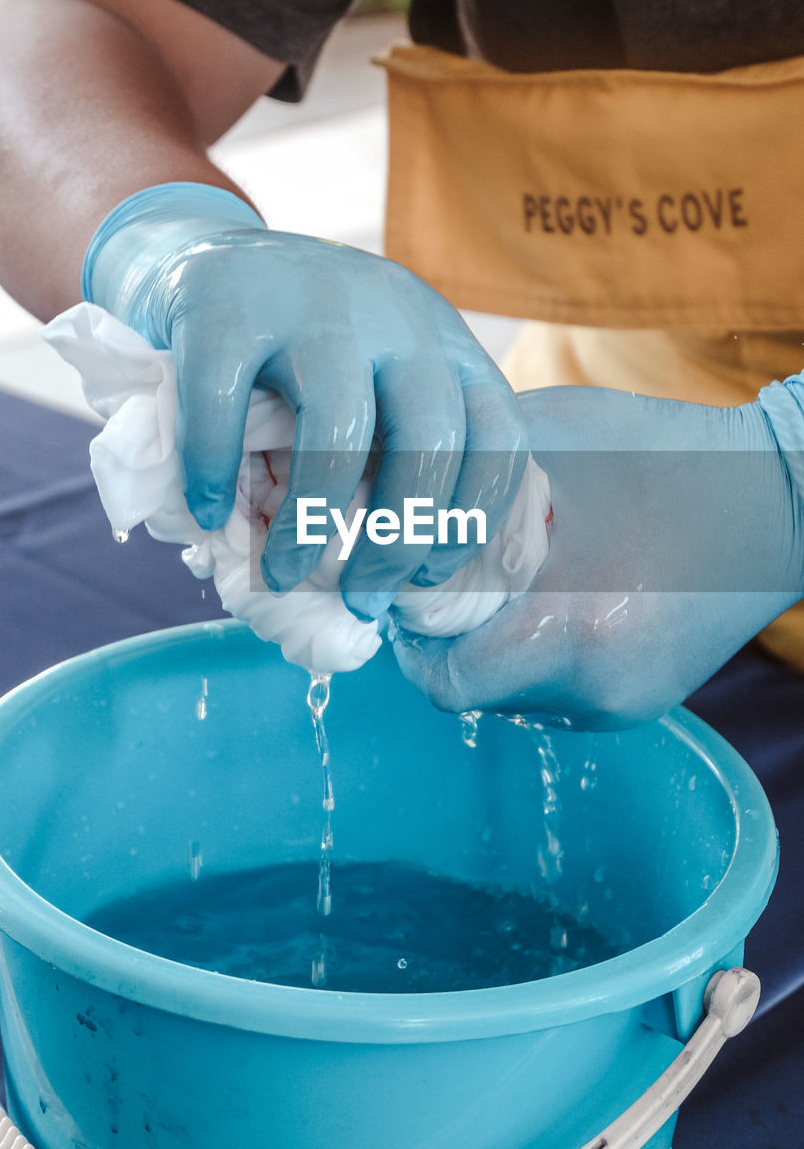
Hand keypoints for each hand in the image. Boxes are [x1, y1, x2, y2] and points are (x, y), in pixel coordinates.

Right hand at [82, 182, 524, 618]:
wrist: (201, 252)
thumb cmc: (296, 351)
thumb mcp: (372, 382)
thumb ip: (393, 452)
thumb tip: (394, 580)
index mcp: (440, 342)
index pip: (499, 434)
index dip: (473, 517)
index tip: (427, 574)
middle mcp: (392, 314)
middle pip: (431, 437)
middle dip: (399, 537)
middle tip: (361, 596)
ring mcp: (310, 301)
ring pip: (338, 427)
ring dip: (312, 521)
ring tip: (282, 573)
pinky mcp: (225, 304)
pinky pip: (226, 405)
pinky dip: (215, 472)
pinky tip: (208, 511)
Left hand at [393, 380, 803, 728]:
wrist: (780, 498)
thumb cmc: (662, 454)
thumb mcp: (548, 444)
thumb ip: (460, 479)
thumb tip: (384, 494)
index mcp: (570, 632)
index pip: (443, 679)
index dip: (410, 637)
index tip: (403, 589)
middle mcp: (595, 691)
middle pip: (473, 691)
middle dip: (445, 639)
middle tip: (442, 581)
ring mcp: (623, 705)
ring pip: (511, 696)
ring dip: (489, 647)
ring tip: (503, 582)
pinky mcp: (643, 702)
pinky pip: (554, 692)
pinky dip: (533, 652)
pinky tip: (552, 597)